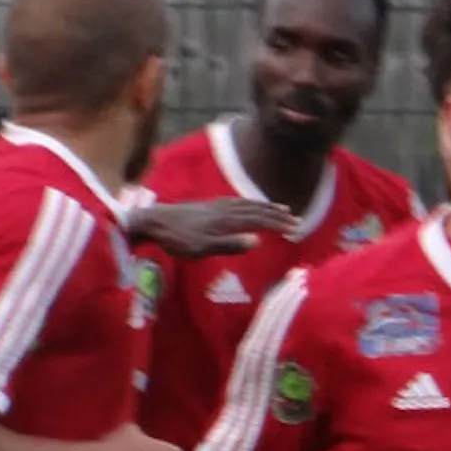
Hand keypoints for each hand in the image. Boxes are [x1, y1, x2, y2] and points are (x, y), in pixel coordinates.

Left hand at [134, 199, 300, 259]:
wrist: (154, 222)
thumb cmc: (177, 240)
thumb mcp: (202, 248)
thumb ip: (229, 245)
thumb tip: (256, 241)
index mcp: (226, 220)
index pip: (259, 219)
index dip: (278, 223)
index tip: (295, 228)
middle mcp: (224, 209)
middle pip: (256, 209)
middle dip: (277, 215)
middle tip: (296, 220)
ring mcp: (216, 205)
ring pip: (247, 203)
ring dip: (266, 206)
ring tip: (280, 209)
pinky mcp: (209, 206)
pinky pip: (237, 202)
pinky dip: (250, 203)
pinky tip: (250, 206)